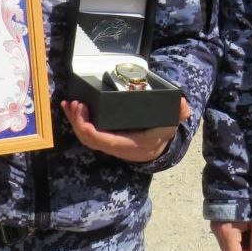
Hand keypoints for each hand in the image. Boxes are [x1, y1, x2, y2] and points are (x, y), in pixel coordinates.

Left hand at [60, 97, 191, 162]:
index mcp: (129, 144)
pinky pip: (88, 133)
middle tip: (75, 103)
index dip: (89, 128)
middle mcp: (116, 147)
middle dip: (78, 122)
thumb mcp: (171, 123)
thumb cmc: (161, 133)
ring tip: (69, 104)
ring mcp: (109, 143)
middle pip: (89, 139)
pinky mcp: (105, 138)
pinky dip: (78, 121)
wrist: (158, 147)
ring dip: (75, 121)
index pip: (103, 140)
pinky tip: (72, 109)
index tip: (83, 109)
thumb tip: (182, 104)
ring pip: (85, 137)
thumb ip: (178, 113)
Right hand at [211, 220, 251, 250]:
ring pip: (227, 246)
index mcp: (226, 232)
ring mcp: (214, 226)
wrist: (240, 181)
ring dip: (239, 243)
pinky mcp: (215, 222)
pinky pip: (225, 238)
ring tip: (249, 228)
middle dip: (244, 250)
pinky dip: (235, 236)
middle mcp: (217, 231)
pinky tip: (243, 224)